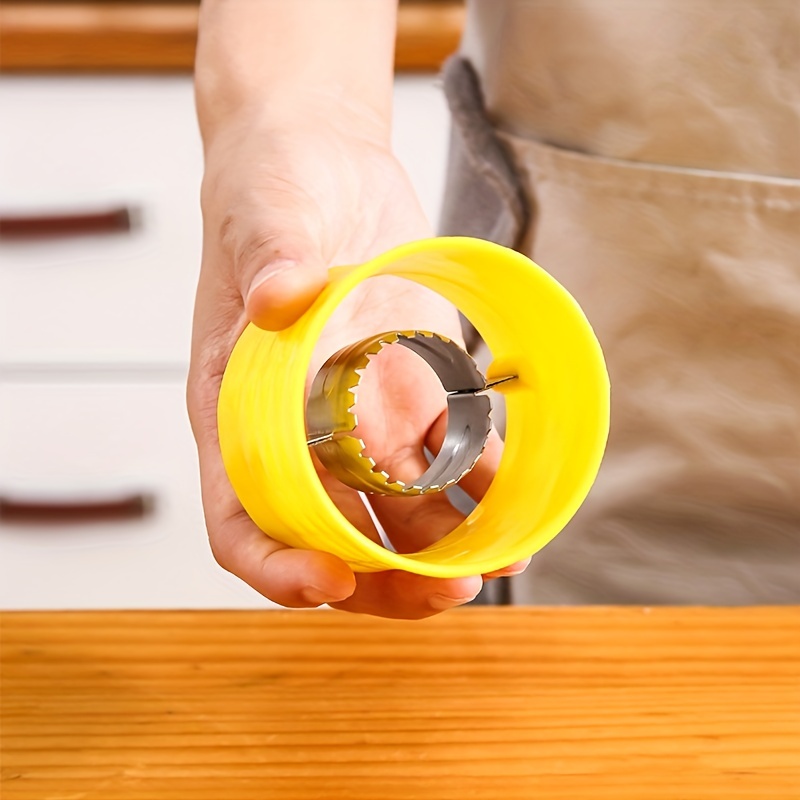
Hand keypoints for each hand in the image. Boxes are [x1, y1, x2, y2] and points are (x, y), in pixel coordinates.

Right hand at [188, 112, 527, 618]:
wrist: (322, 163)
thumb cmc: (270, 188)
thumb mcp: (264, 212)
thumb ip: (271, 257)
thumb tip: (280, 296)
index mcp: (237, 408)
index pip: (240, 514)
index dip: (274, 563)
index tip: (328, 581)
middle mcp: (297, 429)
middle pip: (329, 537)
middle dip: (384, 581)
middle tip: (448, 592)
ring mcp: (356, 418)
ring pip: (393, 516)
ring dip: (442, 551)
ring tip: (500, 560)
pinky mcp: (409, 392)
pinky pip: (443, 459)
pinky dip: (479, 489)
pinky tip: (518, 501)